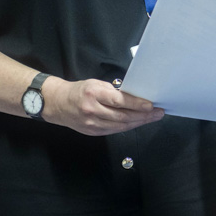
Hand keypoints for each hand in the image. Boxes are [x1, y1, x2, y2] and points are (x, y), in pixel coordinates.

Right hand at [42, 77, 163, 135]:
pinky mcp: (91, 132)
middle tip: (158, 113)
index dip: (136, 104)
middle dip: (143, 116)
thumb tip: (135, 97)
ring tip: (152, 118)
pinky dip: (127, 127)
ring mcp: (91, 123)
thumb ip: (114, 91)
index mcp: (93, 94)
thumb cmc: (80, 90)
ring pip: (119, 126)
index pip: (119, 101)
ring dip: (138, 123)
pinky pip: (113, 130)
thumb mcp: (96, 84)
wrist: (57, 103)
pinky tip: (137, 123)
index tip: (151, 105)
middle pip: (122, 116)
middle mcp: (92, 110)